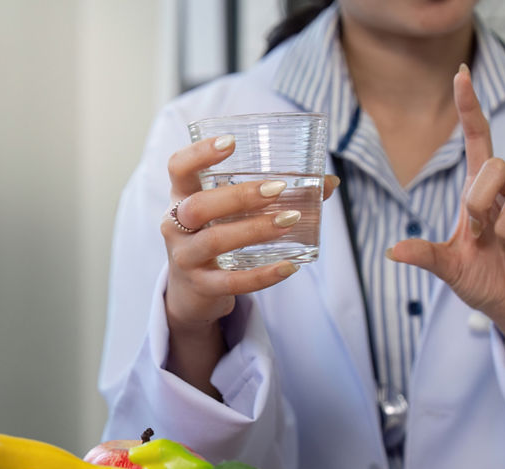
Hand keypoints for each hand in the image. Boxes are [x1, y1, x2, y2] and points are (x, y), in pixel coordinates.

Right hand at [161, 135, 338, 333]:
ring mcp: (185, 257)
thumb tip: (329, 183)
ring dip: (255, 229)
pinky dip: (263, 275)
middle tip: (278, 188)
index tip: (231, 142)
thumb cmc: (217, 235)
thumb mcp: (231, 212)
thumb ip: (271, 194)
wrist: (192, 290)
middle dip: (239, 196)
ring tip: (290, 220)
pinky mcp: (202, 286)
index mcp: (182, 196)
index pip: (178, 167)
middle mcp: (175, 225)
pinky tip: (290, 266)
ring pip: (215, 241)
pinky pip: (232, 282)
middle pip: (198, 206)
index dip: (200, 153)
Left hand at [387, 64, 504, 351]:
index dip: (469, 108)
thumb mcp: (449, 269)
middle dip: (480, 200)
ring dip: (504, 230)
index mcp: (482, 194)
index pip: (477, 140)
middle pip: (496, 166)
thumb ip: (425, 256)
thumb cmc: (484, 282)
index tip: (461, 74)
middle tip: (478, 231)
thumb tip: (393, 251)